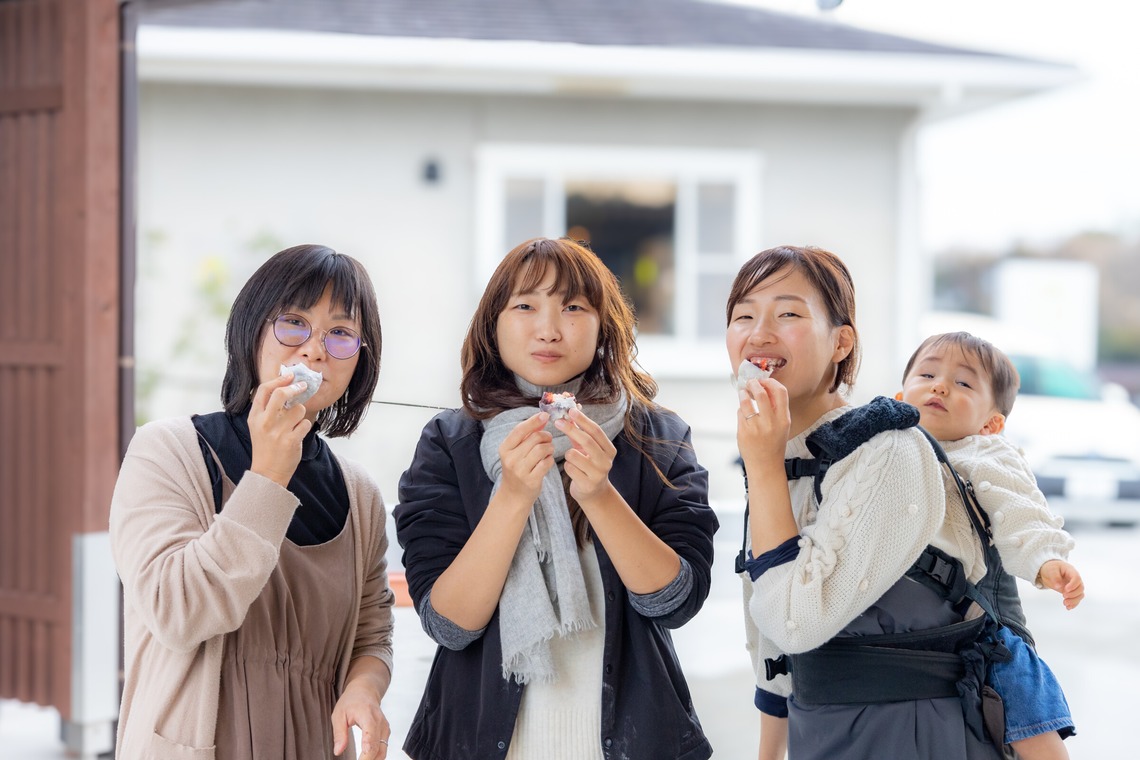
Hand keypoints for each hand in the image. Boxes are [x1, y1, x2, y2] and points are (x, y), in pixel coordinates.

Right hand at [248, 371, 312, 486]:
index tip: (290, 375)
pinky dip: (304, 427)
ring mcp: (277, 432)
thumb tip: (284, 386)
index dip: (279, 380)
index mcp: (255, 416)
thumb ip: (268, 408)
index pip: (264, 390)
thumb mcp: (258, 426)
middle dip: (294, 388)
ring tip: (294, 425)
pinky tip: (297, 434)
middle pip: (281, 394)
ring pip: (298, 409)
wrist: (267, 473)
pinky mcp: (290, 441)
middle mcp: (265, 422)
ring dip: (300, 414)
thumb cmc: (266, 446)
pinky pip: (305, 423)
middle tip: (302, 386)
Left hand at [331, 680, 389, 758]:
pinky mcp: (385, 733)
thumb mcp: (339, 714)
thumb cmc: (351, 701)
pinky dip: (375, 757)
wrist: (365, 691)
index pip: (370, 735)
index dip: (366, 751)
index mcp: (368, 715)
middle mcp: (380, 722)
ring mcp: (385, 728)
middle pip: (377, 748)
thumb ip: (339, 733)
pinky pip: (383, 749)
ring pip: (382, 752)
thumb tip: (338, 751)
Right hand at [497, 412, 554, 503]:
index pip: (519, 430)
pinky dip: (550, 460)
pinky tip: (547, 461)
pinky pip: (546, 463)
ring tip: (548, 450)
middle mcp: (510, 459)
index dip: (533, 421)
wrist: (513, 496)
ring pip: (542, 449)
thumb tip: (542, 418)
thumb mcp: (515, 451)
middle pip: (534, 438)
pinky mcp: (531, 480)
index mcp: (504, 449)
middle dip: (545, 436)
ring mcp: (520, 471)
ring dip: (550, 447)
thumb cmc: (517, 469)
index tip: (545, 415)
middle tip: (548, 439)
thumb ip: (526, 435)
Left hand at [557, 408, 617, 504]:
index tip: (570, 410)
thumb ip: (581, 430)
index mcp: (609, 450)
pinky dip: (567, 466)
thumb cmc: (588, 463)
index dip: (582, 420)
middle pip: (587, 441)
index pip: (596, 431)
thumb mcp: (586, 447)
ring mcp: (598, 474)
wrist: (592, 491)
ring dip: (568, 454)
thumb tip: (573, 407)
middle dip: (571, 429)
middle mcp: (606, 461)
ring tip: (572, 459)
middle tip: (558, 421)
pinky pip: (569, 468)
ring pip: (574, 455)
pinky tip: (573, 471)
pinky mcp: (587, 484)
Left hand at [737, 377, 789, 469]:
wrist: (765, 465)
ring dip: (743, 394)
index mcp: (784, 419)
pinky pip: (740, 413)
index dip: (771, 382)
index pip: (780, 392)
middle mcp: (771, 422)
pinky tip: (744, 413)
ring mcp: (756, 428)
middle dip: (753, 384)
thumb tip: (764, 386)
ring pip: (746, 402)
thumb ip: (776, 408)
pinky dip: (741, 410)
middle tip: (750, 382)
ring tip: (743, 393)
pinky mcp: (743, 432)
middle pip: (761, 393)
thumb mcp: (782, 425)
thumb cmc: (774, 443)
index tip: (764, 381)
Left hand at [1037, 559, 1084, 609]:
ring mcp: (1074, 586)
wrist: (1050, 571)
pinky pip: (1076, 599)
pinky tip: (1068, 607)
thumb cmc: (1051, 568)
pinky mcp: (1072, 592)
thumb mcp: (1051, 570)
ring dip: (1074, 600)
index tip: (1065, 590)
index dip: (1073, 585)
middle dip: (1073, 594)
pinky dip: (1073, 604)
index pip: (1077, 578)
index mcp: (1071, 571)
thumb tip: (1058, 586)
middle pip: (1080, 588)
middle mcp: (1075, 579)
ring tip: (1065, 603)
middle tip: (1064, 596)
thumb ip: (1055, 577)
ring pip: (1080, 595)